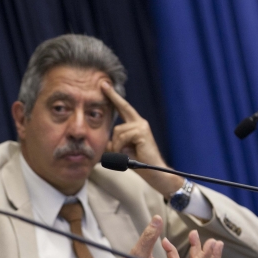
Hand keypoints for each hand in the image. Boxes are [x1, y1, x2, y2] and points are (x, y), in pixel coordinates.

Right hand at [96, 215, 222, 257]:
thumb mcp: (137, 253)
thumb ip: (149, 235)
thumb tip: (157, 219)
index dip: (207, 254)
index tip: (213, 242)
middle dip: (210, 256)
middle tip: (215, 241)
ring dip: (196, 253)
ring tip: (193, 236)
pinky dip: (178, 256)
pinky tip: (166, 244)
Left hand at [101, 81, 183, 196]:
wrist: (153, 171)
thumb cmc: (137, 161)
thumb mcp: (121, 150)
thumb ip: (113, 142)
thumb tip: (104, 140)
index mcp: (135, 124)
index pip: (123, 108)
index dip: (114, 97)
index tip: (105, 86)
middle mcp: (139, 122)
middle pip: (121, 113)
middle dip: (113, 102)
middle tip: (104, 89)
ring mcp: (141, 126)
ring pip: (118, 132)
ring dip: (117, 146)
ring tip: (126, 154)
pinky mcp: (142, 132)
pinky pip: (122, 137)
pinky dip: (121, 148)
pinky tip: (129, 153)